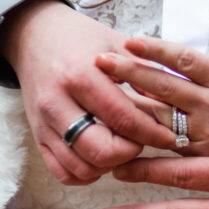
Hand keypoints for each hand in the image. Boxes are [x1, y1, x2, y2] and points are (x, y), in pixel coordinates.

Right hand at [0, 0, 175, 183]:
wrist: (35, 35)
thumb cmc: (80, 39)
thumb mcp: (116, 45)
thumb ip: (145, 74)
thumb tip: (172, 104)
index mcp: (80, 76)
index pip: (124, 120)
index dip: (153, 134)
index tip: (170, 137)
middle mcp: (57, 102)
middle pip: (101, 151)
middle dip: (130, 152)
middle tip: (140, 140)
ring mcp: (44, 122)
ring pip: (82, 167)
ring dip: (109, 165)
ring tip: (122, 148)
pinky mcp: (37, 136)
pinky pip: (62, 172)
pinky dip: (85, 173)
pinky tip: (100, 158)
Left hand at [94, 0, 208, 155]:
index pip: (186, 59)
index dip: (157, 49)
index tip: (130, 40)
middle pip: (165, 85)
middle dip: (130, 71)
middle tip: (99, 60)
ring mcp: (205, 134)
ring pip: (159, 116)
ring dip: (127, 104)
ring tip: (98, 91)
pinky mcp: (199, 158)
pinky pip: (163, 144)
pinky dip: (139, 134)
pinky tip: (115, 127)